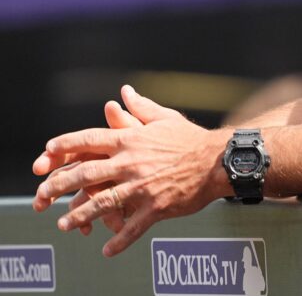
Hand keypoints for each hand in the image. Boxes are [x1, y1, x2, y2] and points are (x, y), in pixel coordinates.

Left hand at [33, 85, 226, 256]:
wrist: (218, 160)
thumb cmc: (191, 139)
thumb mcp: (165, 118)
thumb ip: (141, 107)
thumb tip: (125, 91)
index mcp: (131, 140)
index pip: (90, 139)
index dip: (66, 144)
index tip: (48, 150)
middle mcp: (131, 163)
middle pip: (86, 173)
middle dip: (60, 185)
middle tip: (43, 195)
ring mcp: (142, 187)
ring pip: (102, 203)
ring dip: (79, 216)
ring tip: (64, 224)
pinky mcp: (156, 207)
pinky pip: (132, 227)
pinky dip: (118, 240)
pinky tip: (107, 250)